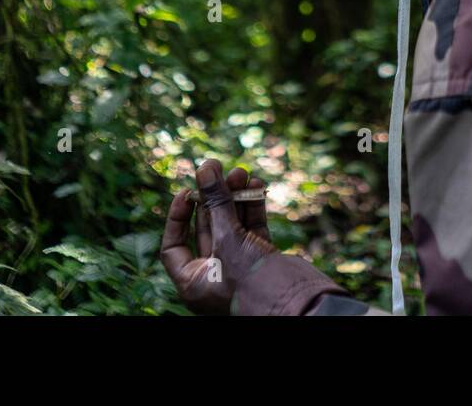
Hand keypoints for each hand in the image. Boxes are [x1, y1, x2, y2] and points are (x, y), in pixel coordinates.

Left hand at [160, 158, 277, 314]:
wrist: (296, 304)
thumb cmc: (251, 281)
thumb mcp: (228, 239)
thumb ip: (216, 202)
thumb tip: (206, 167)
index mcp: (193, 283)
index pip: (175, 246)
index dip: (177, 218)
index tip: (186, 191)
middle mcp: (214, 275)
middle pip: (208, 228)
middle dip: (215, 198)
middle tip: (220, 169)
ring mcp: (240, 266)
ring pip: (233, 225)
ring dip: (236, 197)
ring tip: (242, 173)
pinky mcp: (262, 258)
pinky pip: (253, 228)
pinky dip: (253, 206)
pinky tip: (256, 185)